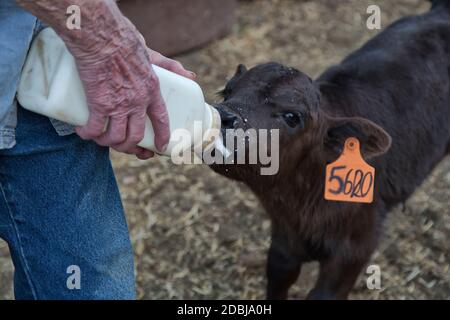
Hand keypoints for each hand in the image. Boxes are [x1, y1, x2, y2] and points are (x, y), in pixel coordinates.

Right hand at [72, 16, 194, 158]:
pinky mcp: (98, 103)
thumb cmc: (124, 42)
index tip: (161, 147)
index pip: (161, 119)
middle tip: (122, 145)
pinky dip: (88, 134)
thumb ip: (171, 66)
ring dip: (107, 142)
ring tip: (100, 138)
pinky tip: (84, 132)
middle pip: (136, 135)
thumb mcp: (153, 55)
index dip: (163, 136)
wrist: (101, 36)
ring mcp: (118, 105)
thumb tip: (191, 77)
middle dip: (130, 146)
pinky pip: (95, 128)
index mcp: (151, 90)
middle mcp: (137, 101)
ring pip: (116, 137)